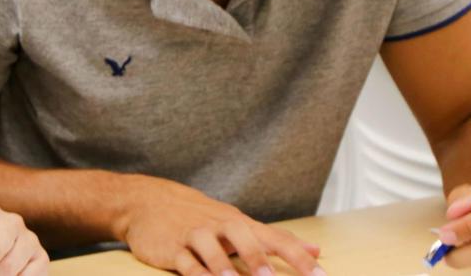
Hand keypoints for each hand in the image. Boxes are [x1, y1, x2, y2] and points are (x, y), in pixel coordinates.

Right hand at [112, 175, 322, 275]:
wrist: (150, 202)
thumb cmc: (201, 217)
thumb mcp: (240, 224)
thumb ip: (277, 239)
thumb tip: (315, 249)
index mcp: (241, 223)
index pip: (276, 238)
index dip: (299, 257)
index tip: (320, 275)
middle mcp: (220, 226)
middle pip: (242, 236)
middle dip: (257, 258)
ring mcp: (195, 235)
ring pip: (210, 249)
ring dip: (223, 267)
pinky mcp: (172, 247)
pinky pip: (184, 260)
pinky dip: (194, 272)